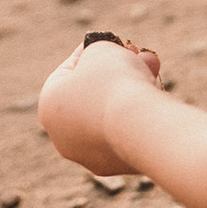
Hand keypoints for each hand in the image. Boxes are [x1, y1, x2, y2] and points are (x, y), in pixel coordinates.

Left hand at [39, 31, 162, 171]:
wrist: (142, 125)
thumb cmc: (115, 81)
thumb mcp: (101, 49)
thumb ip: (98, 51)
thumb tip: (104, 60)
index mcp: (49, 108)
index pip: (66, 73)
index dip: (90, 52)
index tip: (111, 42)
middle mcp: (63, 138)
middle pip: (91, 95)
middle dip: (116, 70)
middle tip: (137, 53)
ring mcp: (91, 156)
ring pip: (111, 114)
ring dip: (131, 88)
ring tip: (152, 66)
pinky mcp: (119, 165)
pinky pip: (128, 133)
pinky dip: (141, 114)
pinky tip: (157, 96)